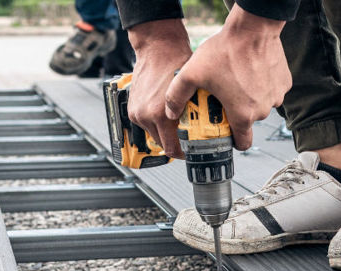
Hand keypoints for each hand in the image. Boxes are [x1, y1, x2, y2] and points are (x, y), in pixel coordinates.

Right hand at [125, 19, 191, 158]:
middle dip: (176, 142)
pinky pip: (146, 124)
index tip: (191, 152)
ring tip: (178, 123)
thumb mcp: (193, 91)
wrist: (157, 47)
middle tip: (189, 137)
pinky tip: (166, 113)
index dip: (184, 153)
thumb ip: (195, 114)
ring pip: (154, 134)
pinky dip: (156, 123)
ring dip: (165, 132)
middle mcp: (145, 116)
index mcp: (160, 115)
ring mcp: (137, 113)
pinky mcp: (132, 109)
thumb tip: (207, 130)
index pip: (172, 149)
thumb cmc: (176, 62)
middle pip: (162, 144)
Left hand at [164, 5, 290, 150]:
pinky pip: (271, 90)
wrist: (253, 27)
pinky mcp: (284, 82)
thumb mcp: (191, 73)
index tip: (226, 133)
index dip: (233, 141)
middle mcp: (262, 110)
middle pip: (249, 121)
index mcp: (243, 115)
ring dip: (251, 98)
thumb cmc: (225, 51)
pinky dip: (262, 85)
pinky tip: (251, 72)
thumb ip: (176, 96)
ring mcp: (276, 96)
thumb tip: (170, 113)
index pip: (242, 144)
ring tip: (237, 81)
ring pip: (261, 105)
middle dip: (238, 112)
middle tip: (225, 97)